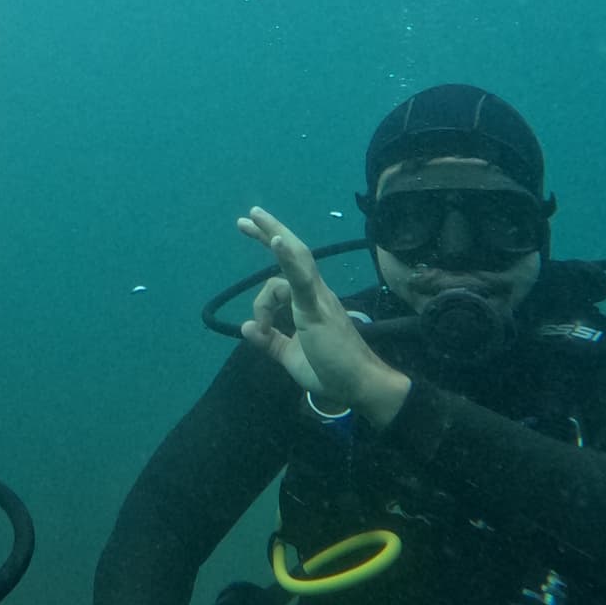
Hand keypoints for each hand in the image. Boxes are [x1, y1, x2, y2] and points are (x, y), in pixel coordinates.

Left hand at [236, 207, 410, 426]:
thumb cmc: (331, 372)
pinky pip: (300, 278)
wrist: (359, 386)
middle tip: (246, 217)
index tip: (251, 282)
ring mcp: (318, 298)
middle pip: (293, 254)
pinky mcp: (317, 308)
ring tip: (252, 217)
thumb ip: (271, 343)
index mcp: (310, 303)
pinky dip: (288, 257)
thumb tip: (247, 328)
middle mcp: (316, 293)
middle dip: (269, 232)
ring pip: (296, 258)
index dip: (264, 272)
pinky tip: (276, 241)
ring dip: (274, 234)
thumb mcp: (291, 357)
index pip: (284, 275)